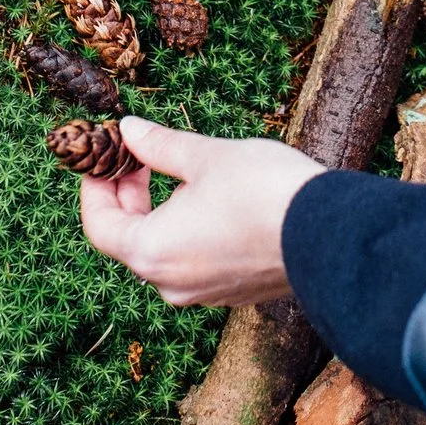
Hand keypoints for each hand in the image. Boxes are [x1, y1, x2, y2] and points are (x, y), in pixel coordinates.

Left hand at [78, 117, 324, 306]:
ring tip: (183, 173)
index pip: (99, 225)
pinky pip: (194, 262)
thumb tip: (130, 130)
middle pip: (130, 240)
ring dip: (161, 213)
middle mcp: (170, 283)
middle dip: (130, 195)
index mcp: (151, 252)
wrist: (330, 233)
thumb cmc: (262, 192)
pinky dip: (189, 232)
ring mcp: (203, 293)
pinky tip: (213, 201)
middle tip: (141, 156)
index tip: (105, 157)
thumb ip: (159, 146)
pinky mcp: (233, 292)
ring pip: (164, 251)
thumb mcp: (205, 155)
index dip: (95, 187)